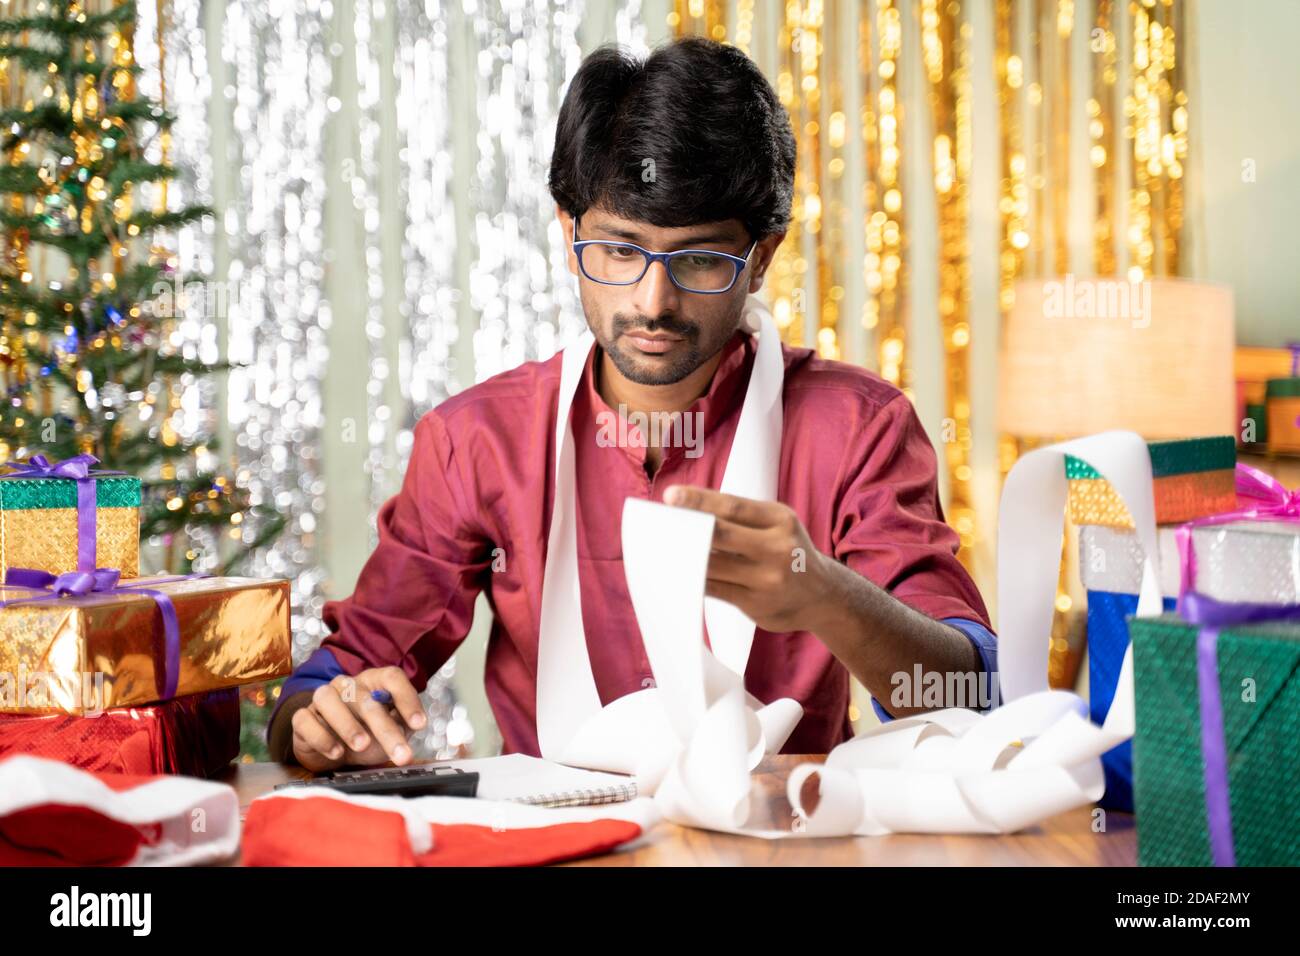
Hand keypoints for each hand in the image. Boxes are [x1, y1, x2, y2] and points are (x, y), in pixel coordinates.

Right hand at [290, 667, 426, 772]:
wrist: (333, 751)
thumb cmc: (368, 736)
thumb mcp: (391, 731)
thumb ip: (402, 726)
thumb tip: (412, 727)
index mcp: (374, 682)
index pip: (392, 677)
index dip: (407, 698)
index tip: (419, 725)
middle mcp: (348, 685)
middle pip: (366, 698)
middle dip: (385, 728)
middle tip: (400, 753)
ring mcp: (323, 698)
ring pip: (329, 700)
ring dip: (348, 724)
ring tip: (362, 745)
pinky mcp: (303, 718)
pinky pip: (305, 720)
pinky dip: (321, 737)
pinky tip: (336, 753)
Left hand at [663, 484, 833, 633]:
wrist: (821, 595)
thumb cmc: (788, 552)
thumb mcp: (777, 525)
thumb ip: (742, 519)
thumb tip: (689, 513)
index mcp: (780, 520)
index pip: (733, 507)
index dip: (699, 500)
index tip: (670, 497)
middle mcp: (777, 548)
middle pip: (721, 535)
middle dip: (686, 528)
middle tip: (656, 523)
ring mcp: (767, 578)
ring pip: (713, 565)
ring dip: (684, 557)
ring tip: (659, 548)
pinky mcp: (755, 603)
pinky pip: (715, 589)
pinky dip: (693, 580)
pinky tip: (677, 572)